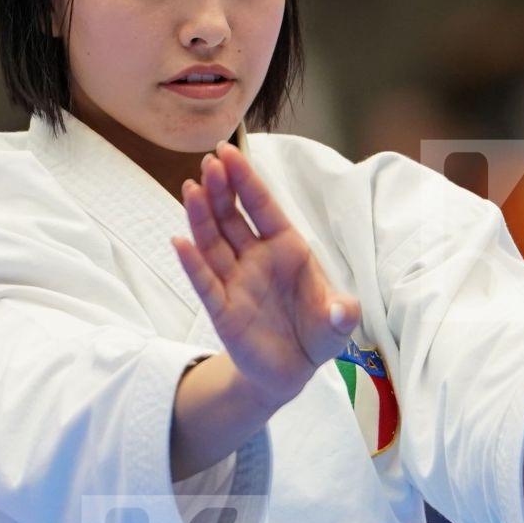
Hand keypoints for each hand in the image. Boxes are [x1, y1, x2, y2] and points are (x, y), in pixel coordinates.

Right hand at [171, 141, 361, 408]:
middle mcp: (256, 258)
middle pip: (232, 217)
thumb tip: (343, 311)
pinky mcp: (222, 309)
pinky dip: (192, 264)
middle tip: (209, 162)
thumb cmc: (316, 332)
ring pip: (213, 242)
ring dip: (201, 216)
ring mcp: (236, 281)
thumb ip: (341, 313)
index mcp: (287, 248)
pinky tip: (180, 242)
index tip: (229, 152)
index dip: (246, 180)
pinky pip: (205, 283)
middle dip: (221, 189)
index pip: (263, 207)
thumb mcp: (337, 323)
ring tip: (190, 188)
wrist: (293, 370)